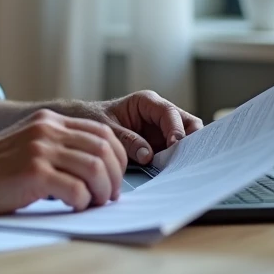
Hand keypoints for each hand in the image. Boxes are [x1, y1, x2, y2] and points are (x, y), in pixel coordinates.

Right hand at [0, 109, 126, 214]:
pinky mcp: (34, 173)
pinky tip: (74, 207)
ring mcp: (41, 150)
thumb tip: (95, 168)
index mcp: (50, 120)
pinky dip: (83, 202)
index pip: (102, 131)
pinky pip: (76, 189)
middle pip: (104, 148)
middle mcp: (48, 130)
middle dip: (115, 176)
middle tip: (109, 195)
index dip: (117, 156)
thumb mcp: (28, 143)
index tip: (113, 177)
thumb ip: (57, 146)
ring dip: (103, 191)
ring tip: (95, 203)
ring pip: (95, 168)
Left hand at [55, 91, 204, 164]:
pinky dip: (177, 160)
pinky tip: (173, 171)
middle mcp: (159, 114)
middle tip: (185, 157)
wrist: (84, 124)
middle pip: (187, 124)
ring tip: (180, 166)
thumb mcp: (106, 127)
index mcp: (147, 102)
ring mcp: (162, 130)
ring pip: (187, 139)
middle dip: (190, 140)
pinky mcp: (160, 145)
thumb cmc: (93, 118)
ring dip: (185, 152)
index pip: (170, 113)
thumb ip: (126, 139)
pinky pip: (176, 152)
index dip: (176, 128)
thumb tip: (148, 155)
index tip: (175, 144)